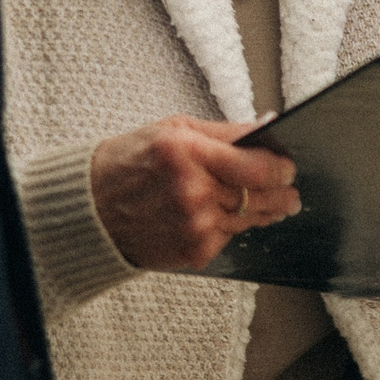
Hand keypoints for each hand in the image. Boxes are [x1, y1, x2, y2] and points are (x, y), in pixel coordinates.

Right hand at [90, 116, 299, 271]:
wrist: (89, 209)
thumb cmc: (128, 163)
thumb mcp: (173, 129)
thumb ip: (225, 132)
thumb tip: (268, 129)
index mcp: (186, 153)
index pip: (258, 167)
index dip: (282, 168)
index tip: (288, 166)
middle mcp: (192, 191)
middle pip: (261, 196)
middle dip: (283, 192)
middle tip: (291, 190)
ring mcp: (194, 225)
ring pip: (251, 218)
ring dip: (266, 210)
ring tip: (274, 204)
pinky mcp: (194, 251)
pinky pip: (231, 237)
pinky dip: (235, 226)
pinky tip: (231, 216)